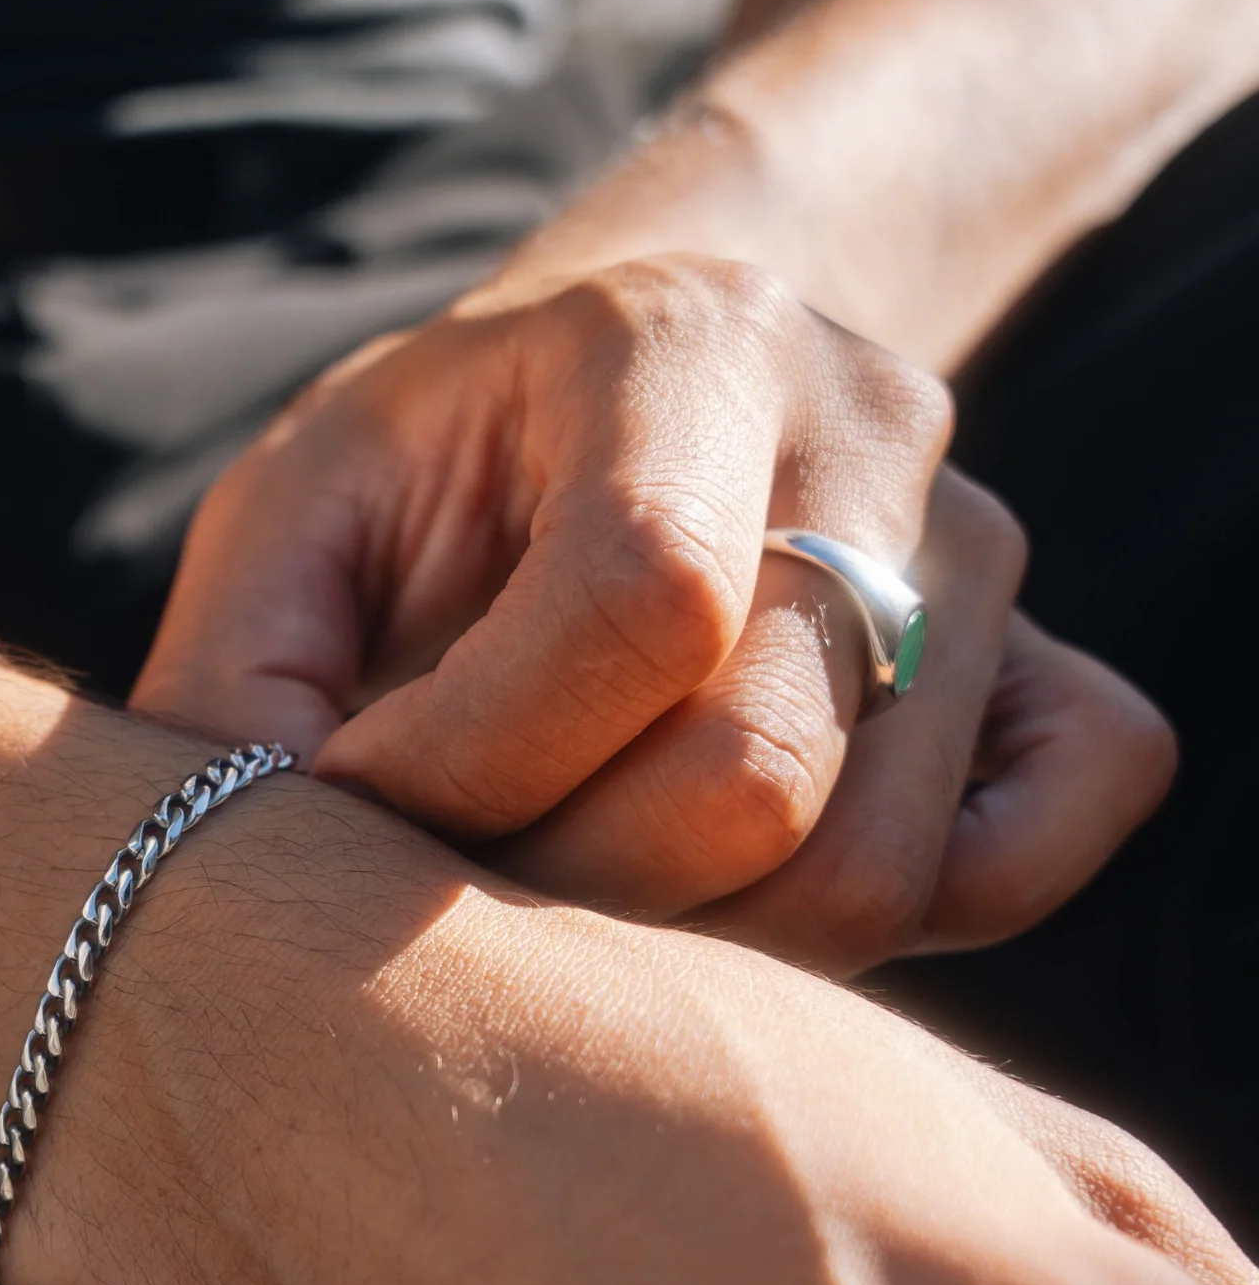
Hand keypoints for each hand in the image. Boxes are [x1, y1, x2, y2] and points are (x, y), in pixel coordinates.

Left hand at [132, 258, 1174, 973]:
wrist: (629, 396)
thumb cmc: (445, 473)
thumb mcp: (298, 516)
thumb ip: (235, 674)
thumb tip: (250, 872)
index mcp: (677, 343)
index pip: (640, 601)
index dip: (475, 761)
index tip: (360, 799)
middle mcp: (873, 431)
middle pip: (758, 776)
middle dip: (563, 885)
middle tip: (462, 868)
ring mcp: (985, 562)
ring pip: (867, 866)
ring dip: (685, 941)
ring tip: (570, 875)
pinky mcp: (1048, 674)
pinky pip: (1032, 851)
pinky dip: (897, 925)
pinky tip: (741, 884)